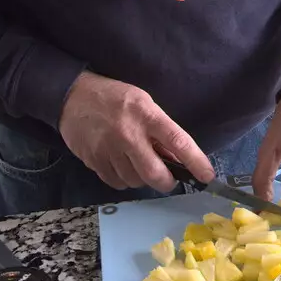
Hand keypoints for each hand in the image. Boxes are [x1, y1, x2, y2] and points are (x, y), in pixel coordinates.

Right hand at [57, 72, 213, 192]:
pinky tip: (123, 166)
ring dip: (144, 179)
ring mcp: (109, 149)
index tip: (207, 175)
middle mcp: (128, 134)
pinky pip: (116, 183)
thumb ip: (160, 130)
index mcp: (146, 115)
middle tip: (169, 179)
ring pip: (135, 181)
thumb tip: (178, 159)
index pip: (178, 141)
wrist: (72, 96)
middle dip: (167, 182)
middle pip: (154, 173)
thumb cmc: (115, 97)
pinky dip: (125, 180)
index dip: (196, 161)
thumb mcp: (144, 103)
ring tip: (140, 164)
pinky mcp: (93, 161)